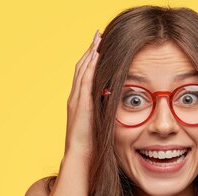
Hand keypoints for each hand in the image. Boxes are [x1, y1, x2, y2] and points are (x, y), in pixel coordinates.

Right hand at [64, 30, 100, 160]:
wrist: (82, 157)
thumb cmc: (93, 145)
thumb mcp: (101, 124)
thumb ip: (106, 112)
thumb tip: (121, 106)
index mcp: (81, 102)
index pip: (86, 75)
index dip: (92, 60)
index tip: (100, 47)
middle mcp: (76, 98)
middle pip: (83, 68)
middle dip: (90, 51)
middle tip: (98, 36)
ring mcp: (76, 100)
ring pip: (83, 71)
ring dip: (90, 54)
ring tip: (97, 40)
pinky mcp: (80, 105)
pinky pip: (85, 82)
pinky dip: (90, 68)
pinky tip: (96, 57)